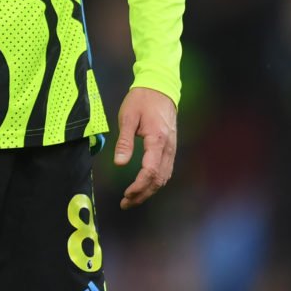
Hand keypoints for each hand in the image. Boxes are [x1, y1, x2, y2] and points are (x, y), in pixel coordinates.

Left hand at [114, 87, 177, 208]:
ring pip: (164, 177)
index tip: (126, 194)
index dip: (138, 186)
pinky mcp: (171, 147)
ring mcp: (172, 148)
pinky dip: (156, 181)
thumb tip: (119, 163)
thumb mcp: (127, 117)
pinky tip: (145, 185)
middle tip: (126, 202)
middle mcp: (168, 148)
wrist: (160, 88)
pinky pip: (166, 170)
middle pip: (159, 179)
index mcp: (157, 141)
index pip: (150, 172)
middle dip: (143, 194)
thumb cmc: (141, 100)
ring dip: (149, 190)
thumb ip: (124, 141)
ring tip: (132, 198)